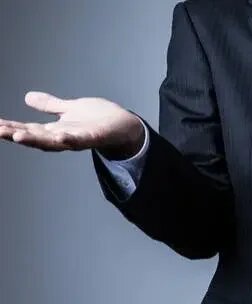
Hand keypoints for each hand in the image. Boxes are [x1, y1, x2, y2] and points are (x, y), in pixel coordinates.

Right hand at [0, 92, 144, 159]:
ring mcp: (79, 139)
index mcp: (56, 130)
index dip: (10, 128)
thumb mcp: (69, 109)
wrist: (126, 126)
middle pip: (36, 138)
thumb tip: (27, 97)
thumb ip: (50, 106)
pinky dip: (69, 139)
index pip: (28, 129)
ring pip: (54, 142)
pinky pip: (81, 140)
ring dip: (35, 140)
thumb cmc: (99, 119)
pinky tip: (58, 136)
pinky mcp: (95, 137)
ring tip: (17, 136)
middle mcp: (64, 137)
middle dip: (15, 135)